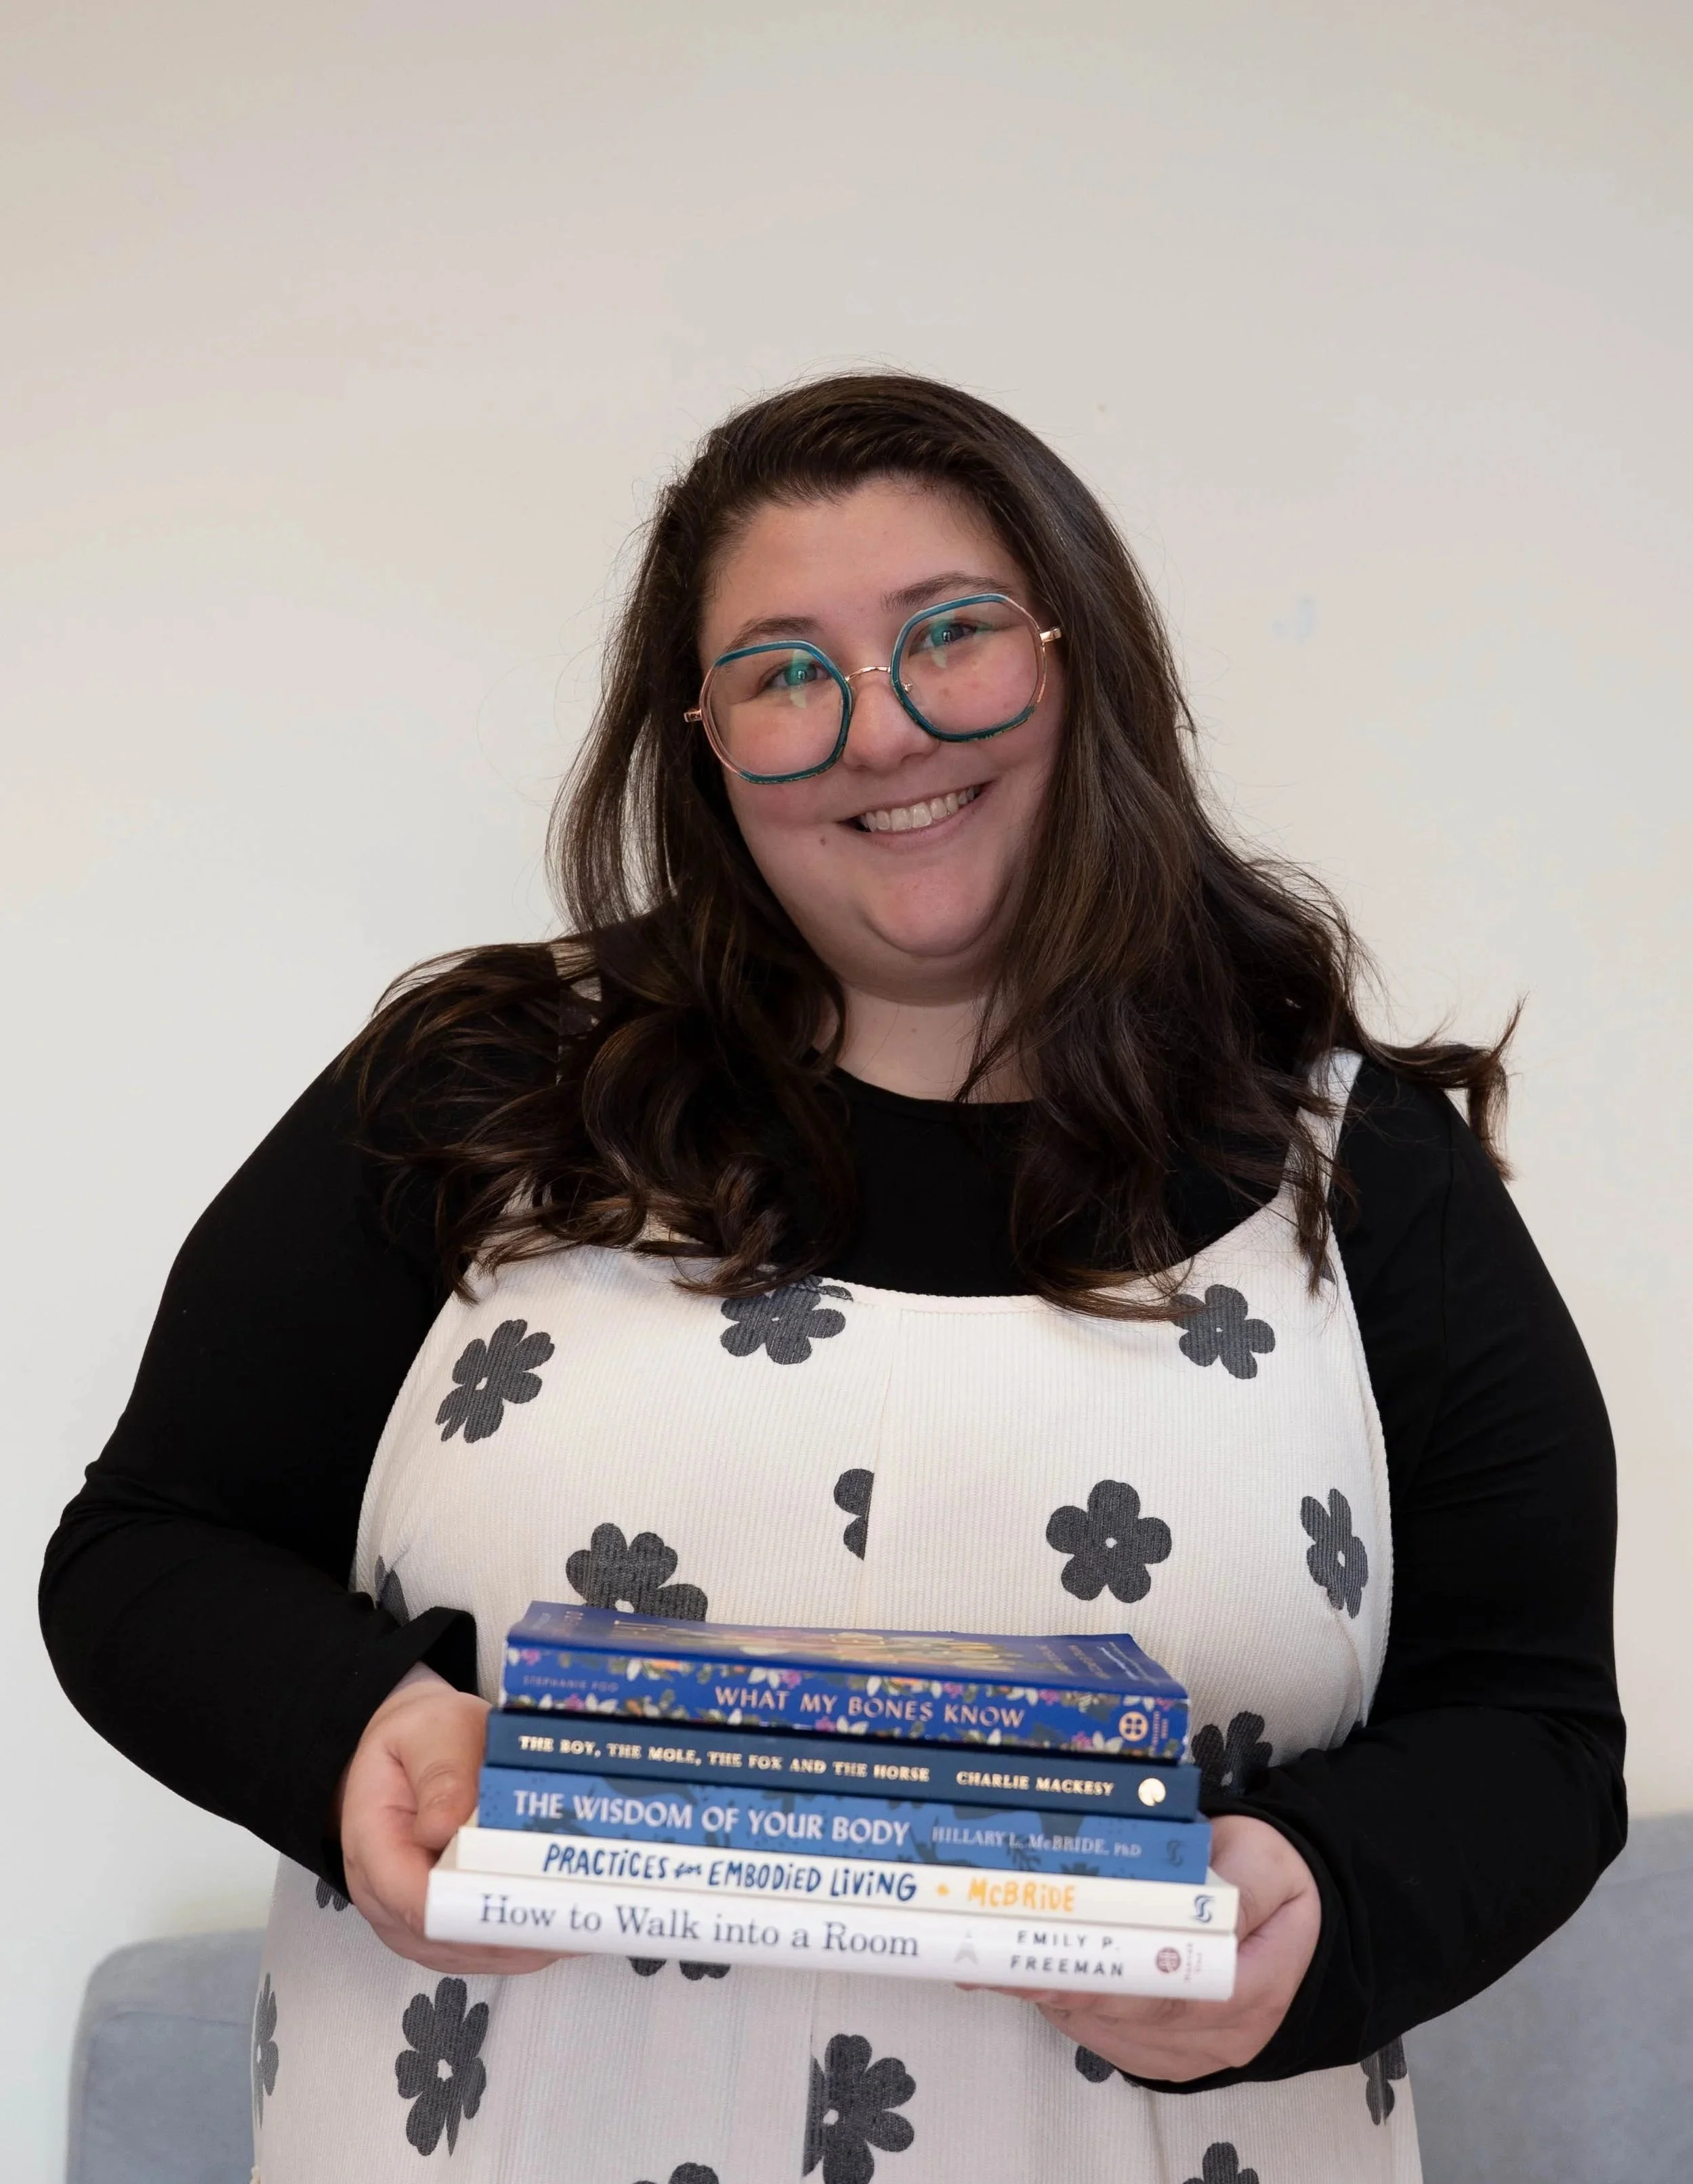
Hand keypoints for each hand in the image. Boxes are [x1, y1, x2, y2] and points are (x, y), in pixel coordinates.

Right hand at [337, 1664, 571, 1975]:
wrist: (412, 1750)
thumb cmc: (421, 1739)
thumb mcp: (429, 1734)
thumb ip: (441, 1774)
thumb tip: (444, 1828)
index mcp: (371, 1847)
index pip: (414, 1900)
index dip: (472, 1909)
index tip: (529, 1902)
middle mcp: (383, 1899)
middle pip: (448, 1938)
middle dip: (511, 1930)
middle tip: (575, 1911)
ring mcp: (410, 1922)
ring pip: (468, 1954)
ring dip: (522, 1941)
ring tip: (581, 1918)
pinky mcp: (439, 1928)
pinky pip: (478, 1950)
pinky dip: (520, 1941)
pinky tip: (563, 1923)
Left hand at [977, 1815, 1319, 2081]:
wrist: (1284, 1910)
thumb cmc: (1267, 1874)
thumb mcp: (1264, 1859)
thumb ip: (1230, 1881)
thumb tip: (1179, 1892)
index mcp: (1255, 1985)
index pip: (1174, 1997)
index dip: (1106, 1984)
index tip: (1046, 1964)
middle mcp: (1225, 2035)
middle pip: (1132, 2018)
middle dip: (1059, 1984)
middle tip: (990, 1958)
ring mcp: (1193, 2052)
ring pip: (1111, 2032)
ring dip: (1052, 1995)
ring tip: (991, 1956)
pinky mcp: (1166, 2055)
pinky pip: (1108, 2038)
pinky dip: (1067, 2006)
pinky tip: (1030, 1971)